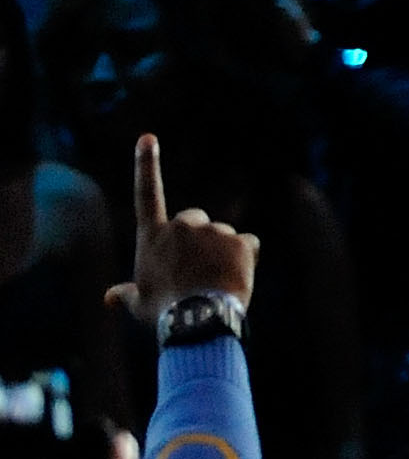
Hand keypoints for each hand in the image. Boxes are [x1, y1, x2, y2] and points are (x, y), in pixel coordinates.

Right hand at [102, 133, 257, 322]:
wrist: (196, 321)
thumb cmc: (163, 314)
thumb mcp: (139, 304)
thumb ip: (127, 294)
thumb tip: (110, 297)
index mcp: (153, 236)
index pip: (146, 193)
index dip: (146, 164)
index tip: (147, 137)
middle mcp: (183, 226)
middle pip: (194, 220)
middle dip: (197, 238)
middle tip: (194, 270)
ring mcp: (214, 231)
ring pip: (223, 236)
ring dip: (221, 253)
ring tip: (212, 282)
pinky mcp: (241, 241)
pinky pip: (248, 245)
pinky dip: (246, 259)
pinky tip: (235, 278)